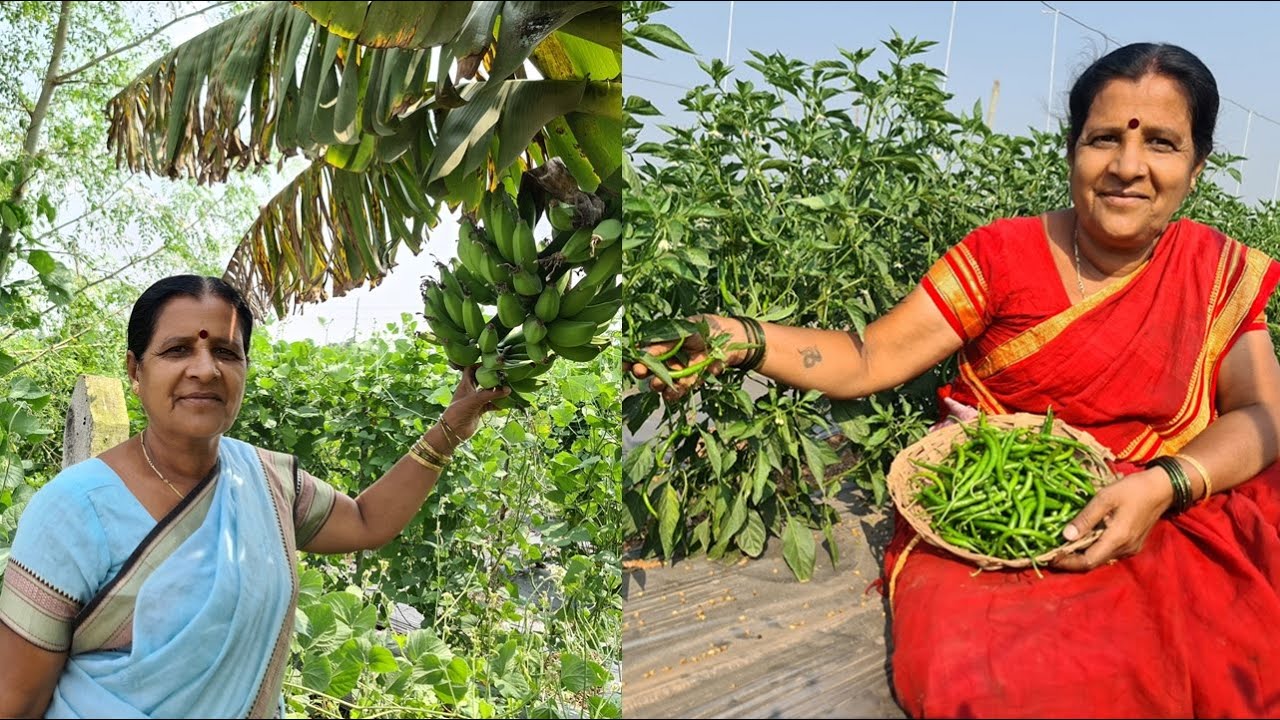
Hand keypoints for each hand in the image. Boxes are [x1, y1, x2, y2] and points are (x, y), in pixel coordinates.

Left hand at [439, 365, 510, 443]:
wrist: (453, 431)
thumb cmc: (459, 411)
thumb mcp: (476, 399)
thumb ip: (492, 394)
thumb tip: (507, 389)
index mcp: (465, 384)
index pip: (471, 369)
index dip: (479, 365)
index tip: (491, 364)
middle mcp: (470, 391)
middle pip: (481, 380)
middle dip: (491, 378)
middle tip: (502, 375)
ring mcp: (475, 401)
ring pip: (488, 393)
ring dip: (496, 392)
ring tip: (507, 389)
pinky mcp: (479, 410)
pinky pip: (490, 405)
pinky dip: (496, 405)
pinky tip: (503, 405)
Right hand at [626, 315, 743, 403]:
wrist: (730, 339)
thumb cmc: (704, 328)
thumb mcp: (683, 330)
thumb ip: (664, 341)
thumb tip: (643, 349)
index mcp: (660, 344)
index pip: (640, 352)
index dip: (630, 358)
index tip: (622, 362)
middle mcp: (665, 359)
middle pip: (647, 369)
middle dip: (642, 371)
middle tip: (639, 371)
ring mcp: (676, 372)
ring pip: (661, 383)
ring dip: (657, 384)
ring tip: (657, 384)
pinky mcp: (688, 383)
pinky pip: (678, 391)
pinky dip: (674, 393)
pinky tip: (671, 393)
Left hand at [1050, 468, 1173, 570]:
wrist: (1162, 489)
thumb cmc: (1132, 490)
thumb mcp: (1105, 498)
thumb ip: (1086, 518)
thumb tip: (1065, 536)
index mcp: (1117, 539)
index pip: (1088, 561)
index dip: (1067, 562)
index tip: (1049, 557)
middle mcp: (1124, 549)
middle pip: (1092, 562)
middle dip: (1070, 560)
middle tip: (1051, 553)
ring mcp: (1130, 548)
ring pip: (1100, 558)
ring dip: (1081, 555)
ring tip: (1061, 546)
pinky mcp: (1132, 545)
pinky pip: (1108, 552)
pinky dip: (1092, 549)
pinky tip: (1081, 540)